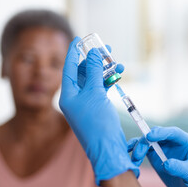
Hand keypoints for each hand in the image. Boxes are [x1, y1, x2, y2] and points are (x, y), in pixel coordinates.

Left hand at [59, 36, 137, 184]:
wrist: (108, 147)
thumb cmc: (98, 122)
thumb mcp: (95, 93)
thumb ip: (95, 71)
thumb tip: (93, 53)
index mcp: (68, 95)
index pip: (69, 68)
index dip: (74, 52)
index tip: (79, 39)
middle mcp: (75, 98)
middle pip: (83, 73)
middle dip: (95, 61)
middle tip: (105, 49)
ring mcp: (87, 103)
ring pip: (95, 80)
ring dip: (106, 71)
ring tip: (117, 63)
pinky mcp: (98, 107)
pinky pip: (102, 89)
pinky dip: (109, 81)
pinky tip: (118, 75)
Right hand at [128, 127, 187, 186]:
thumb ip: (180, 168)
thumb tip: (165, 163)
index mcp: (187, 141)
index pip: (173, 132)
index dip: (161, 132)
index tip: (149, 137)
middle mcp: (174, 142)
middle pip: (157, 135)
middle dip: (145, 142)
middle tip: (138, 154)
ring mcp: (165, 149)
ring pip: (148, 142)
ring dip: (138, 147)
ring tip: (134, 160)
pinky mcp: (157, 158)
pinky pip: (144, 151)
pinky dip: (136, 152)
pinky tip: (130, 157)